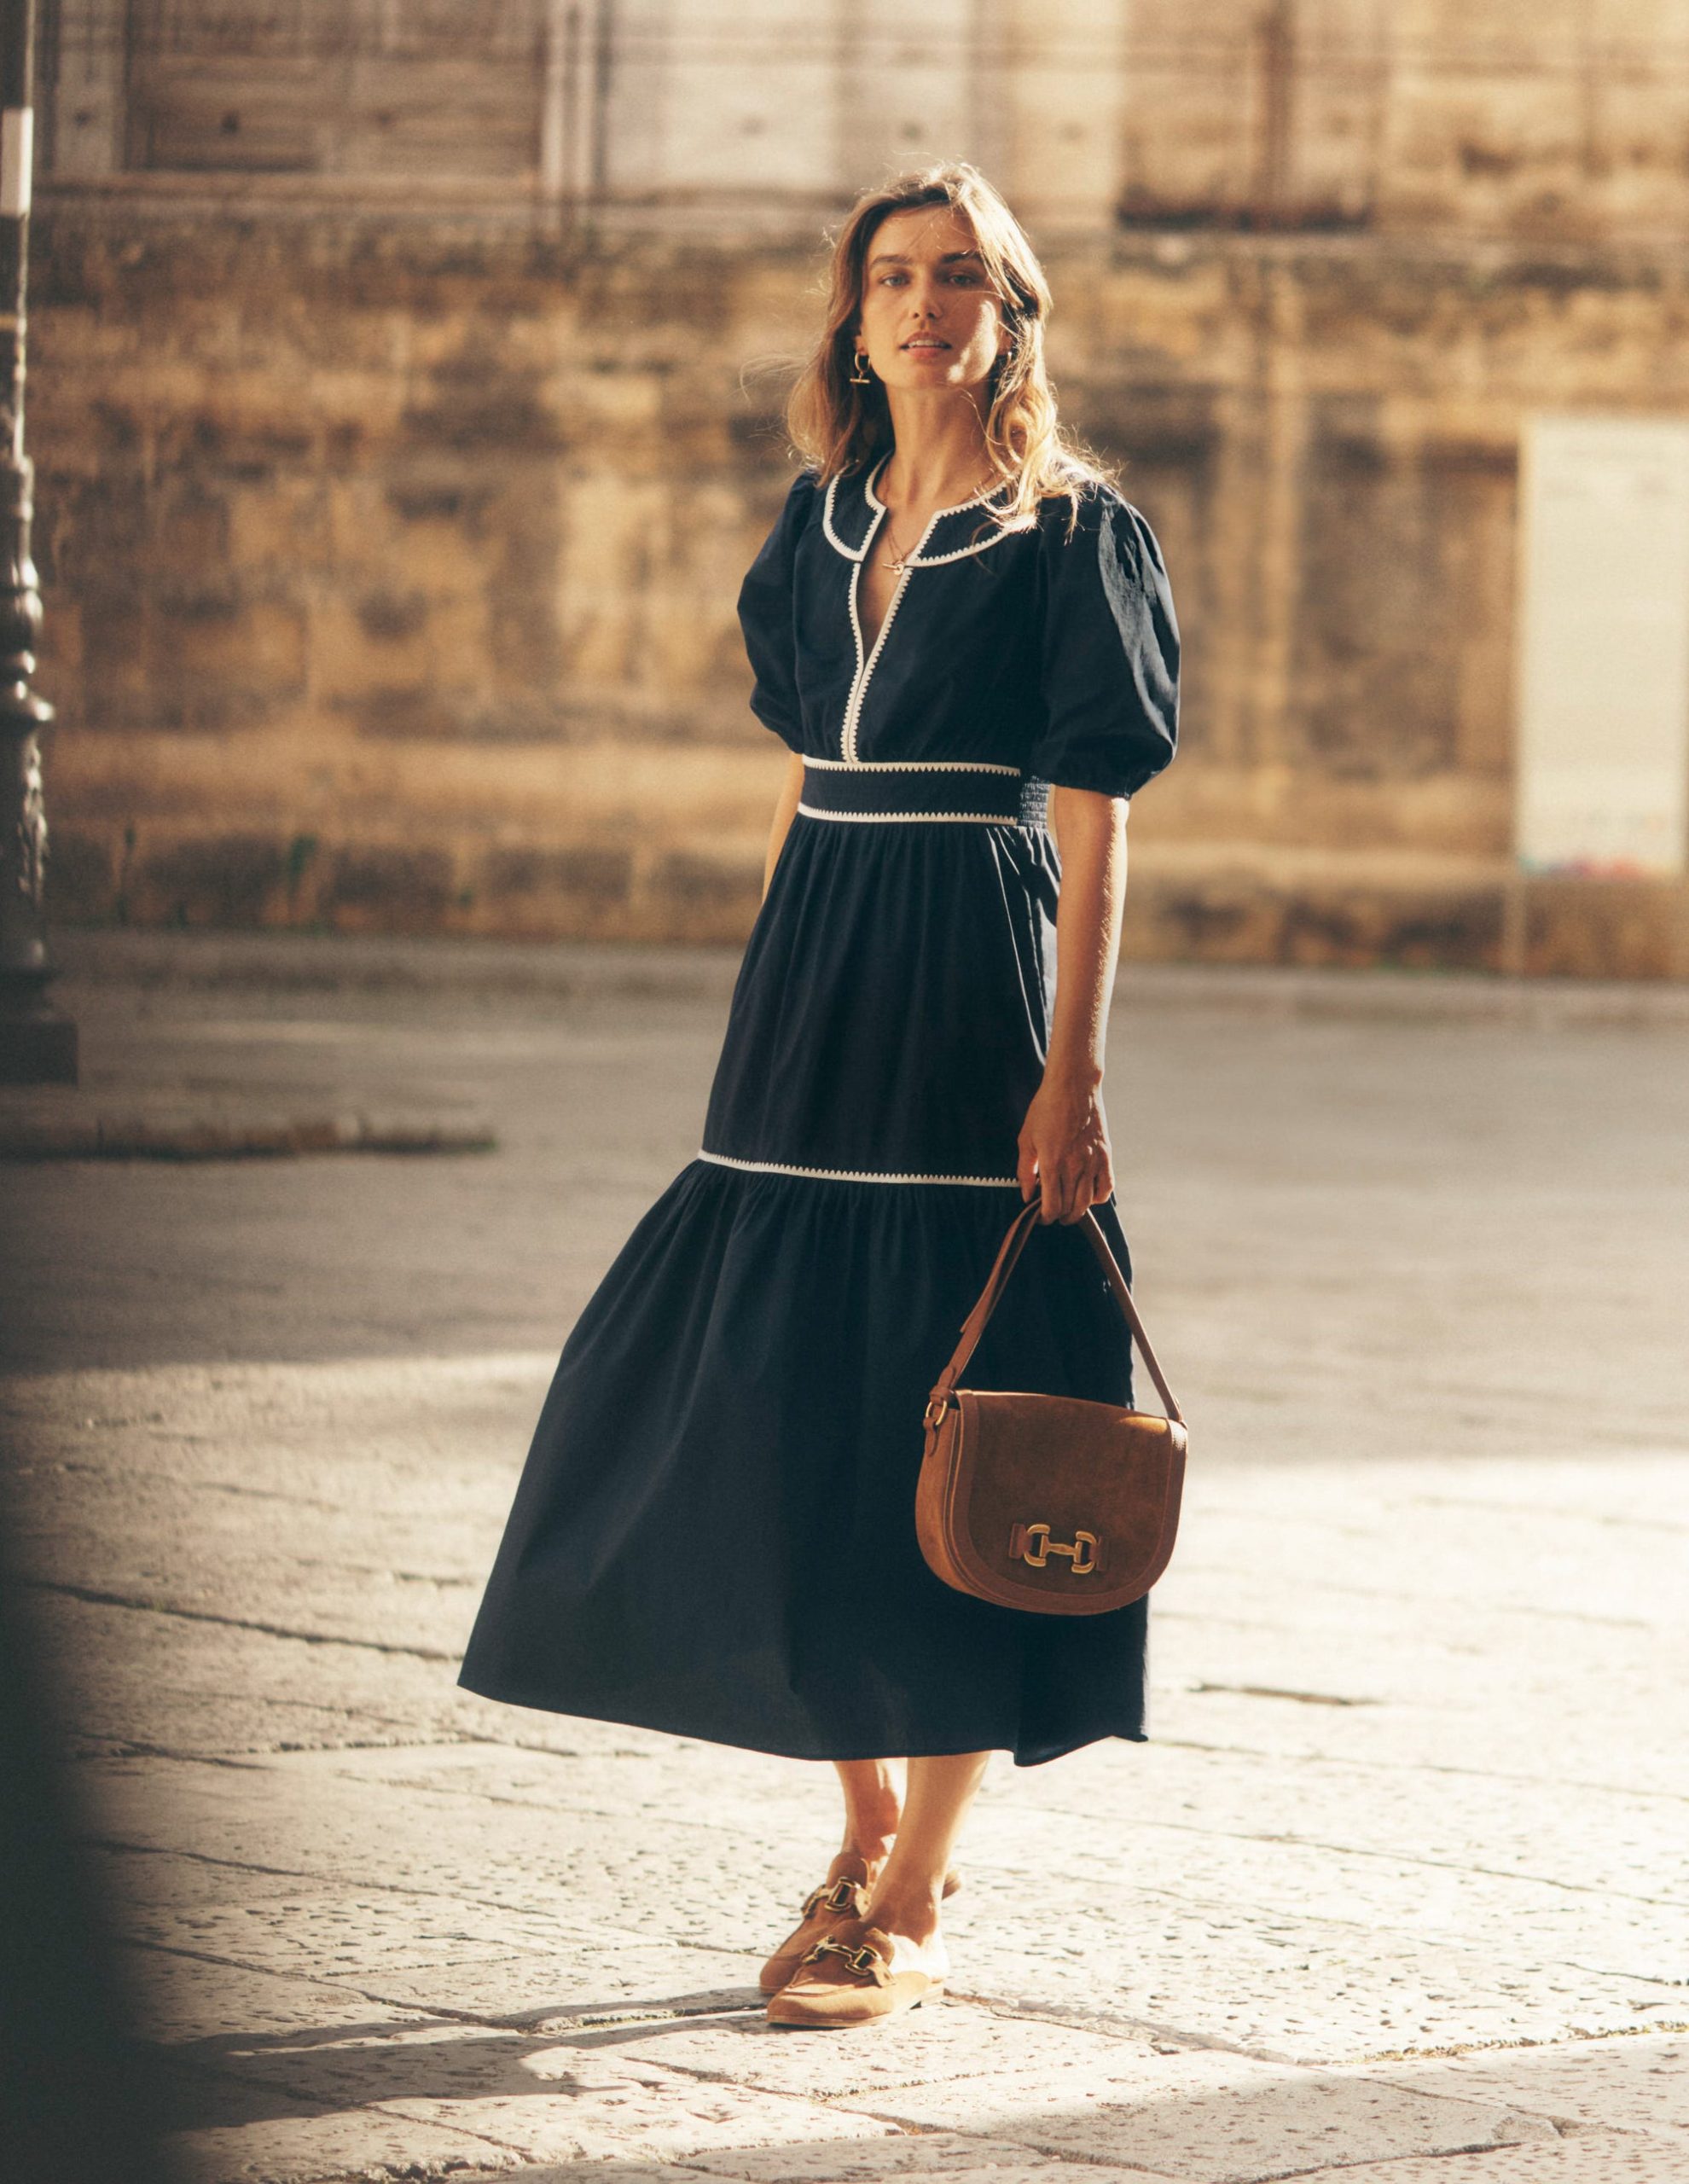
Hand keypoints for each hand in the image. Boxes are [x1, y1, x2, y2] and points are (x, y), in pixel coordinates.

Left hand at [1016, 1069, 1113, 1223]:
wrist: (1073, 1086)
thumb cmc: (1045, 1110)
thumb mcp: (1026, 1139)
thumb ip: (1025, 1170)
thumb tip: (1026, 1195)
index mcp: (1051, 1163)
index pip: (1052, 1205)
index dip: (1046, 1217)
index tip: (1042, 1216)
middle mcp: (1074, 1166)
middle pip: (1070, 1207)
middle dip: (1060, 1216)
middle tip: (1054, 1215)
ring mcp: (1092, 1161)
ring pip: (1087, 1202)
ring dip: (1077, 1212)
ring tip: (1069, 1211)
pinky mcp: (1105, 1155)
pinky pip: (1106, 1187)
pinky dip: (1098, 1198)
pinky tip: (1088, 1196)